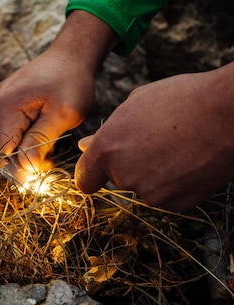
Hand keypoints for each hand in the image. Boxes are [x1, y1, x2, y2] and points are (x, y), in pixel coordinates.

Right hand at [0, 11, 117, 171]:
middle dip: (26, 156)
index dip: (23, 165)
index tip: (47, 160)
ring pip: (4, 143)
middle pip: (1, 150)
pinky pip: (6, 132)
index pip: (2, 154)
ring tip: (50, 132)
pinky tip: (41, 126)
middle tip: (52, 147)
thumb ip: (41, 141)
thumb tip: (24, 169)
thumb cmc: (70, 82)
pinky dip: (24, 136)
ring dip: (27, 147)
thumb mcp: (63, 114)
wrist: (67, 58)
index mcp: (4, 106)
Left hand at [75, 64, 233, 210]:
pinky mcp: (177, 204)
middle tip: (154, 140)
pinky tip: (189, 159)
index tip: (100, 170)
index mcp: (108, 150)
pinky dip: (175, 183)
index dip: (92, 173)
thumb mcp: (135, 104)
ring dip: (154, 173)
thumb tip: (86, 146)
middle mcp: (125, 176)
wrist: (227, 115)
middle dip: (130, 164)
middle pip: (118, 179)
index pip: (84, 179)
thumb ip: (107, 131)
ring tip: (176, 144)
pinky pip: (168, 195)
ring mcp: (152, 194)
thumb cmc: (181, 100)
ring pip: (145, 186)